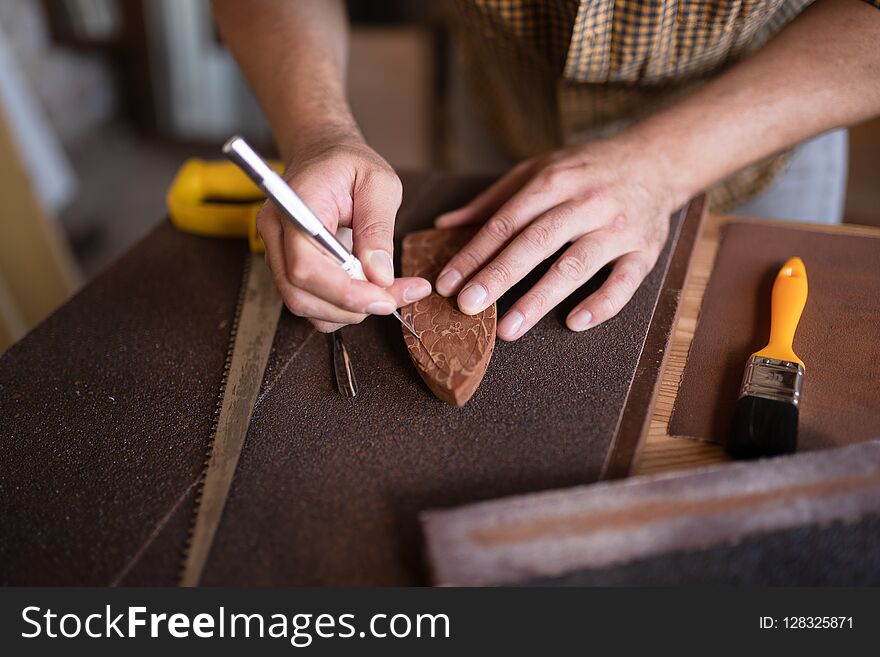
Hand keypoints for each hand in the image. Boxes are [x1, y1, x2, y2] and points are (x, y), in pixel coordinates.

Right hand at [258, 128, 431, 331]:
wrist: (323, 154)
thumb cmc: (350, 163)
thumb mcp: (379, 184)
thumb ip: (378, 228)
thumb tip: (380, 275)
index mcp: (295, 207)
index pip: (305, 267)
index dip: (345, 292)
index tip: (385, 298)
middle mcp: (276, 233)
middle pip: (300, 294)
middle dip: (351, 306)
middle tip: (395, 298)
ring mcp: (277, 253)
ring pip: (303, 305)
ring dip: (347, 311)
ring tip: (386, 293)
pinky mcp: (287, 266)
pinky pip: (309, 302)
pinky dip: (340, 308)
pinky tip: (366, 292)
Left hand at [433, 135, 677, 340]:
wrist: (657, 159)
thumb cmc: (586, 170)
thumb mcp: (538, 169)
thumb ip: (492, 200)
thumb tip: (445, 225)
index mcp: (554, 181)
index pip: (506, 222)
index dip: (474, 254)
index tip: (447, 283)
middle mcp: (586, 202)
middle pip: (536, 243)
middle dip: (498, 276)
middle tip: (468, 307)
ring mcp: (618, 227)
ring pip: (575, 265)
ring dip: (540, 298)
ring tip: (508, 329)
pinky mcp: (646, 250)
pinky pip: (625, 282)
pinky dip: (602, 303)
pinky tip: (574, 323)